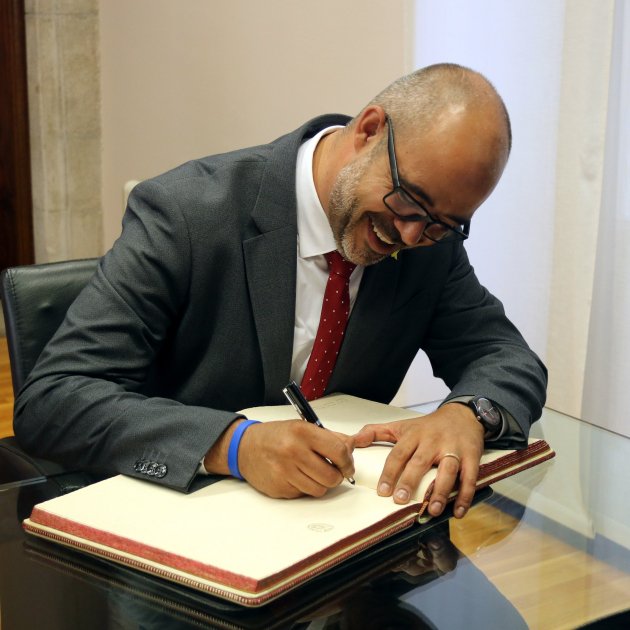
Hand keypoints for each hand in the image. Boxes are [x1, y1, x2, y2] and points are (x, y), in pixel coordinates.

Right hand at [204, 419, 354, 498]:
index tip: (348, 465)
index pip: (338, 451)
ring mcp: (284, 471)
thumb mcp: (302, 427)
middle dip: (336, 476)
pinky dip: (305, 488)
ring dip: (321, 484)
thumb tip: (352, 446)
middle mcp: (293, 451)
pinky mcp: (279, 488)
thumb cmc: (276, 436)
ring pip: (319, 489)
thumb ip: (330, 437)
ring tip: (313, 473)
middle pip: (331, 476)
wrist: (245, 447)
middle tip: (333, 471)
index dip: (348, 462)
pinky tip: (297, 476)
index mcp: (302, 432)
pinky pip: (304, 494)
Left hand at [352, 403, 483, 517]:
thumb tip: (353, 441)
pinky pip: (469, 477)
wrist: (462, 414)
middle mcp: (433, 441)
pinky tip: (458, 511)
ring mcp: (453, 449)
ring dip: (440, 491)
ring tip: (433, 509)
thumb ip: (376, 432)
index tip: (382, 491)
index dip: (390, 472)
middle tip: (401, 500)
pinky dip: (465, 495)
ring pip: (447, 470)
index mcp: (414, 434)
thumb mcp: (401, 425)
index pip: (399, 453)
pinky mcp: (471, 456)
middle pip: (420, 461)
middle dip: (410, 481)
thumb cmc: (429, 426)